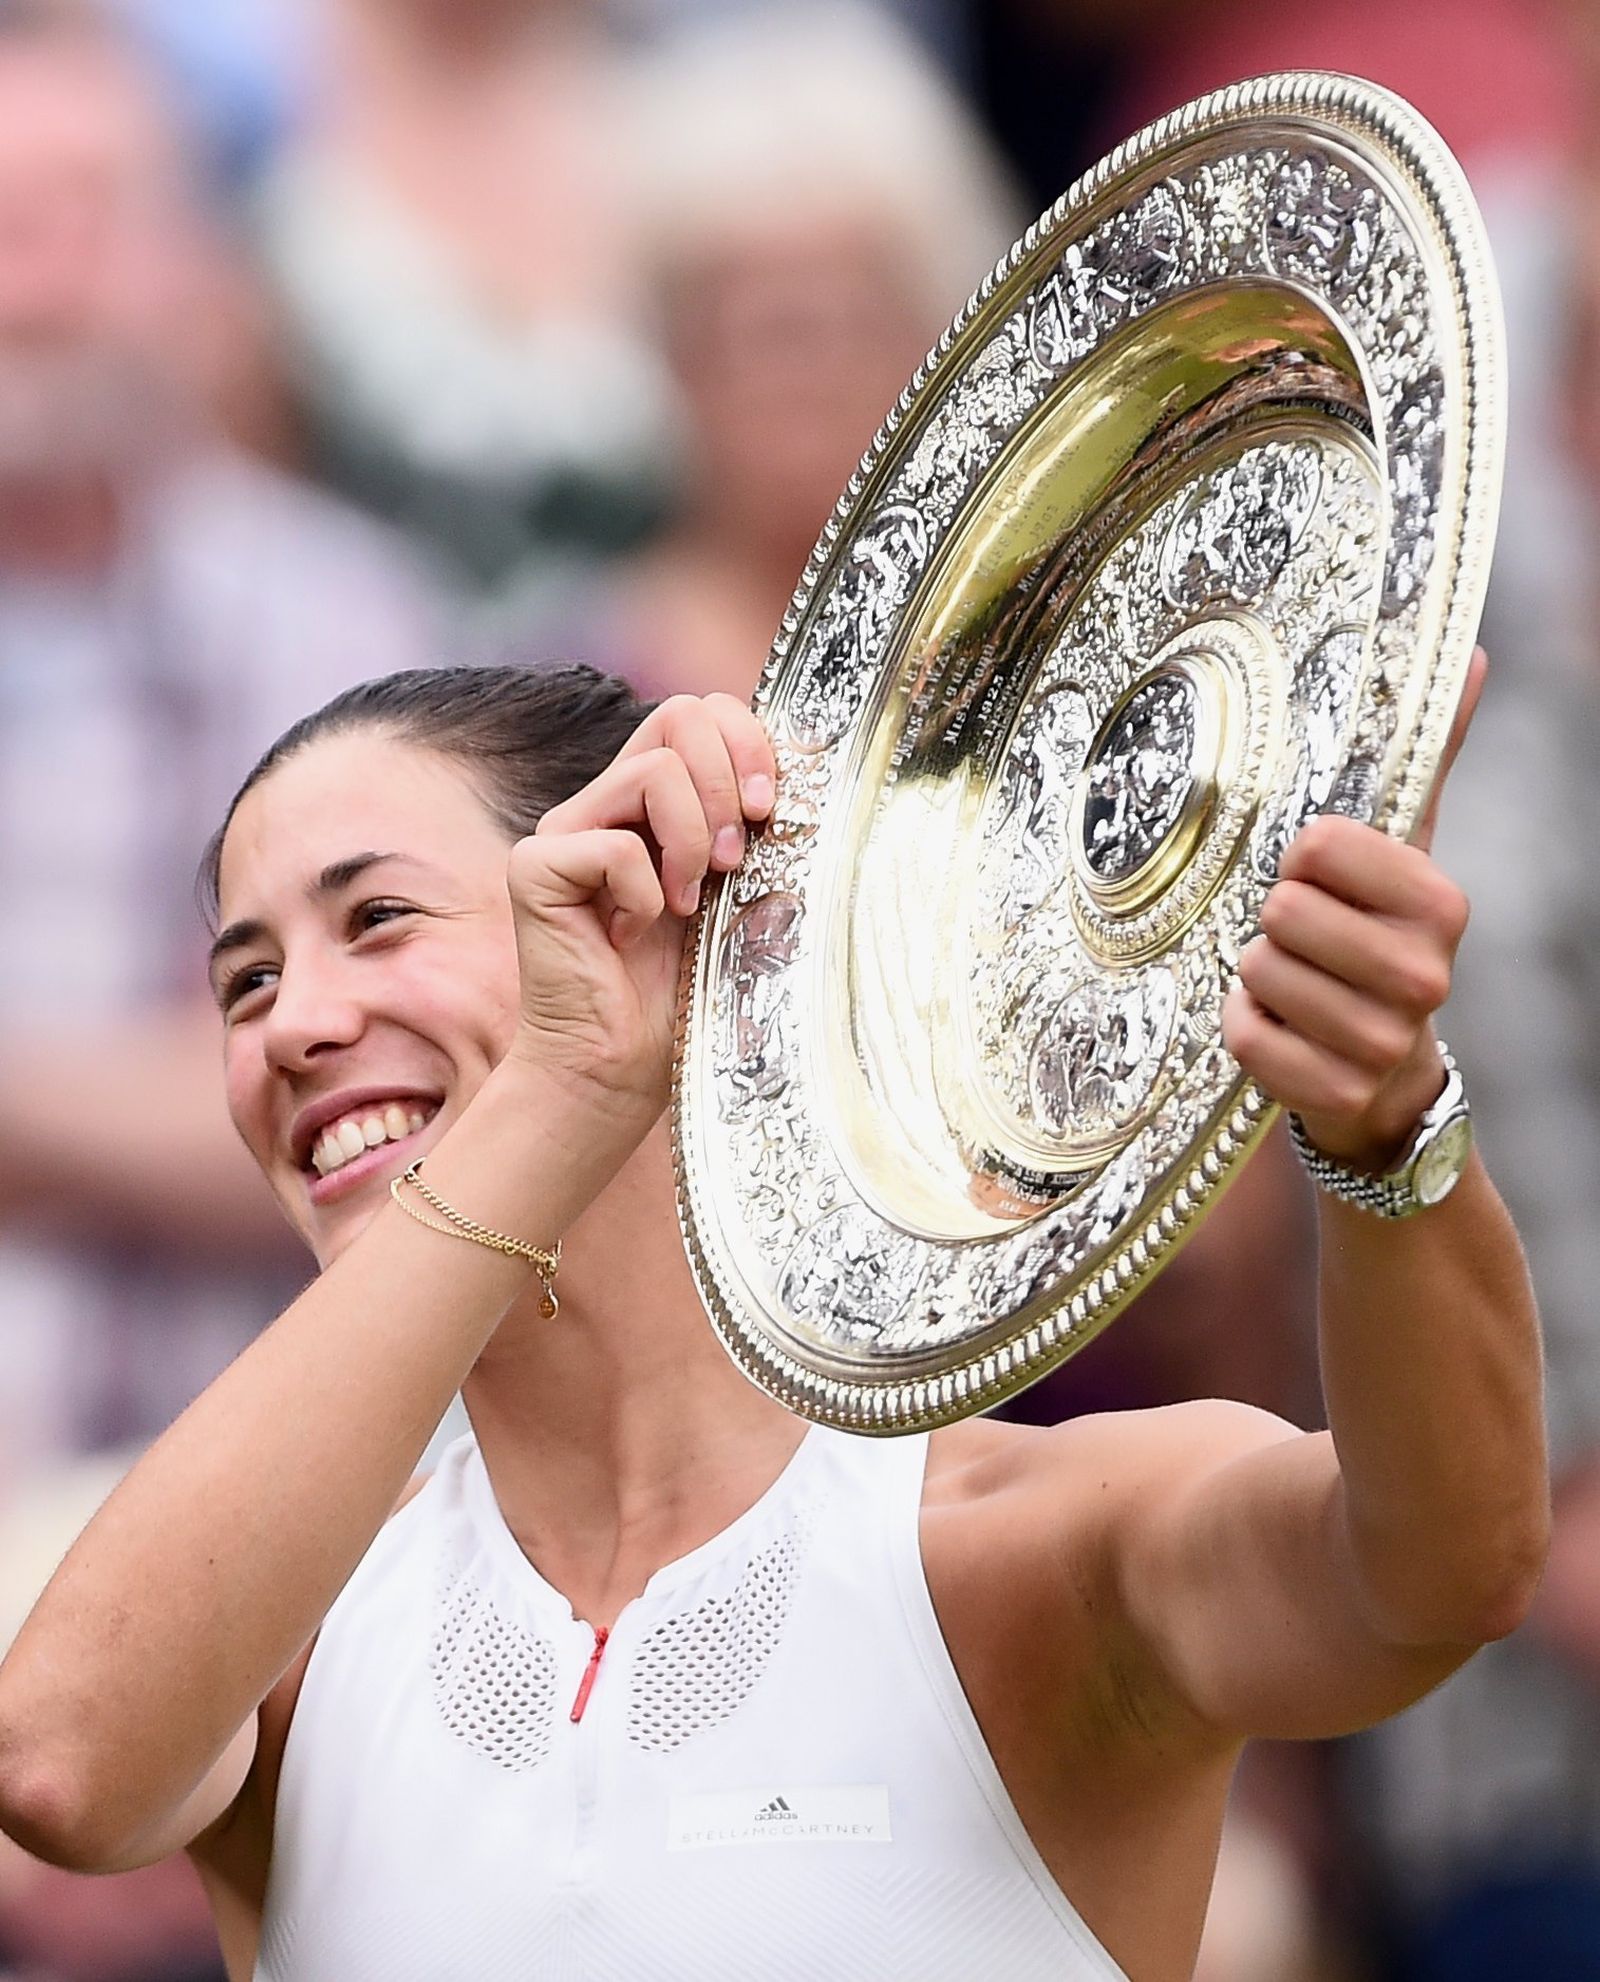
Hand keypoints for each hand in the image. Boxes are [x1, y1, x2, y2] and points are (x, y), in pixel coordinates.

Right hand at [502, 694, 774, 1118]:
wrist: (619, 1067)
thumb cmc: (682, 993)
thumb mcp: (738, 894)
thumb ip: (751, 829)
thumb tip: (807, 768)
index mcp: (654, 801)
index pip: (700, 711)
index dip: (747, 740)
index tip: (770, 809)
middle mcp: (604, 802)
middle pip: (678, 715)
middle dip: (727, 781)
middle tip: (735, 859)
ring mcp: (564, 830)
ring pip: (653, 773)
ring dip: (693, 841)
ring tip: (688, 904)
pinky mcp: (534, 867)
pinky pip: (613, 844)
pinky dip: (644, 892)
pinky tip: (630, 935)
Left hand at [1223, 650, 1483, 1170]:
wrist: (1384, 1073)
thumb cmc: (1377, 940)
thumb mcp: (1403, 851)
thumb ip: (1424, 757)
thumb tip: (1468, 655)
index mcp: (1440, 904)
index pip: (1319, 847)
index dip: (1300, 860)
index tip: (1318, 881)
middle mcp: (1426, 975)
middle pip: (1282, 911)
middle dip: (1272, 923)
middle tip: (1300, 941)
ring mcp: (1382, 1042)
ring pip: (1259, 972)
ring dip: (1256, 976)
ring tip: (1293, 984)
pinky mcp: (1334, 1092)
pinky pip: (1245, 1037)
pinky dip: (1243, 1027)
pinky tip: (1278, 1027)